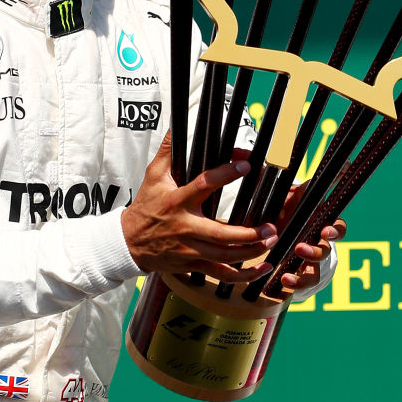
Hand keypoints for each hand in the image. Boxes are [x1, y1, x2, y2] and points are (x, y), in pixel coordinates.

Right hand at [121, 132, 278, 283]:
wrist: (129, 243)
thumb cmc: (145, 206)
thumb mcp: (153, 177)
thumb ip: (168, 152)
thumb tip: (175, 126)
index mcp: (177, 202)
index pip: (203, 185)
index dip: (226, 174)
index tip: (246, 164)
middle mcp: (186, 227)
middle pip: (220, 235)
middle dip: (248, 233)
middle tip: (270, 225)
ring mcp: (191, 250)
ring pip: (225, 257)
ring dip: (252, 251)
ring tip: (271, 240)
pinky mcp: (194, 265)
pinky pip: (222, 274)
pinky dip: (245, 275)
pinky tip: (264, 268)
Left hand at [277, 184, 346, 290]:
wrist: (269, 229)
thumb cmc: (287, 208)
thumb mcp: (297, 193)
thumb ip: (311, 180)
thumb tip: (345, 162)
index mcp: (318, 222)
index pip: (337, 227)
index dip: (336, 231)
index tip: (326, 231)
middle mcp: (316, 242)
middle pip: (326, 250)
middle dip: (315, 251)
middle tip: (300, 248)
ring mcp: (308, 259)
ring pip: (315, 270)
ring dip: (304, 272)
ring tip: (287, 273)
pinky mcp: (297, 272)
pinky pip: (302, 282)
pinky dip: (295, 283)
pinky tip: (283, 280)